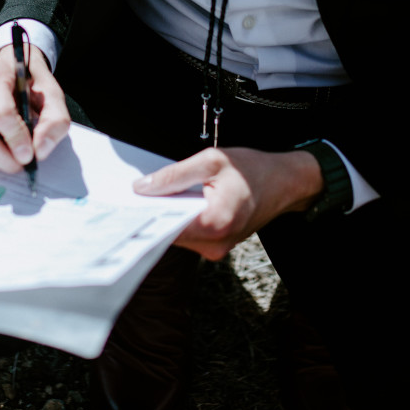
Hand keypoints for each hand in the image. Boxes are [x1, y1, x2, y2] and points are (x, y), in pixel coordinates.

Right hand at [0, 44, 71, 172]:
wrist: (12, 69)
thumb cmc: (32, 82)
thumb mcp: (53, 95)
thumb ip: (55, 120)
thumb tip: (40, 150)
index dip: (16, 139)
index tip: (30, 153)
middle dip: (7, 159)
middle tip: (25, 161)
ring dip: (0, 160)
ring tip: (17, 151)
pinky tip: (4, 144)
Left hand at [132, 147, 320, 260]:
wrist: (285, 182)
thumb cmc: (253, 170)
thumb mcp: (211, 160)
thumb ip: (174, 175)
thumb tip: (142, 188)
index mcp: (215, 222)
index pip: (166, 226)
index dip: (144, 215)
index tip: (124, 206)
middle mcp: (215, 243)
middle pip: (169, 232)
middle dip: (153, 214)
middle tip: (134, 196)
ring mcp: (217, 248)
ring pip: (178, 235)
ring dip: (167, 216)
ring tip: (156, 195)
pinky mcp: (218, 245)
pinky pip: (190, 235)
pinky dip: (180, 219)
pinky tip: (176, 202)